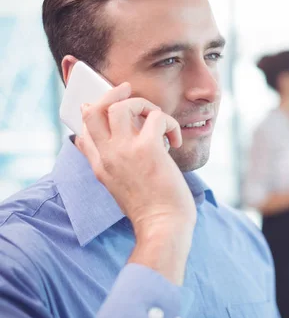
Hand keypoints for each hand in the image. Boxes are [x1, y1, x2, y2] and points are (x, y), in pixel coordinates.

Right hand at [76, 83, 195, 283]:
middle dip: (110, 94)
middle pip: (93, 110)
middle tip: (127, 90)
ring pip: (122, 105)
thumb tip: (113, 149)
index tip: (105, 107)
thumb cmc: (150, 209)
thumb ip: (112, 165)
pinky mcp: (148, 149)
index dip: (91, 114)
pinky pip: (157, 117)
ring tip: (159, 121)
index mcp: (100, 166)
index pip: (83, 132)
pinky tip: (176, 140)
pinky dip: (170, 123)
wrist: (163, 227)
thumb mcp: (121, 187)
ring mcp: (125, 151)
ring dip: (144, 105)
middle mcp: (108, 156)